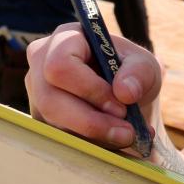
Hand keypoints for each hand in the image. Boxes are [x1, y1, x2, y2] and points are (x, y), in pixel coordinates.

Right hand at [25, 23, 165, 152]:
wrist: (125, 94)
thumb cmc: (131, 73)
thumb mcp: (146, 66)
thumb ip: (139, 74)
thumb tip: (124, 92)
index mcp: (65, 38)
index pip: (61, 65)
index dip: (89, 90)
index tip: (122, 107)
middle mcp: (41, 62)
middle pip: (50, 99)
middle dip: (90, 122)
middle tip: (126, 132)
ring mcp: (37, 92)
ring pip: (52, 123)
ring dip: (92, 137)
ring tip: (126, 137)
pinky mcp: (40, 117)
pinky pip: (57, 138)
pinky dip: (88, 145)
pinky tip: (112, 141)